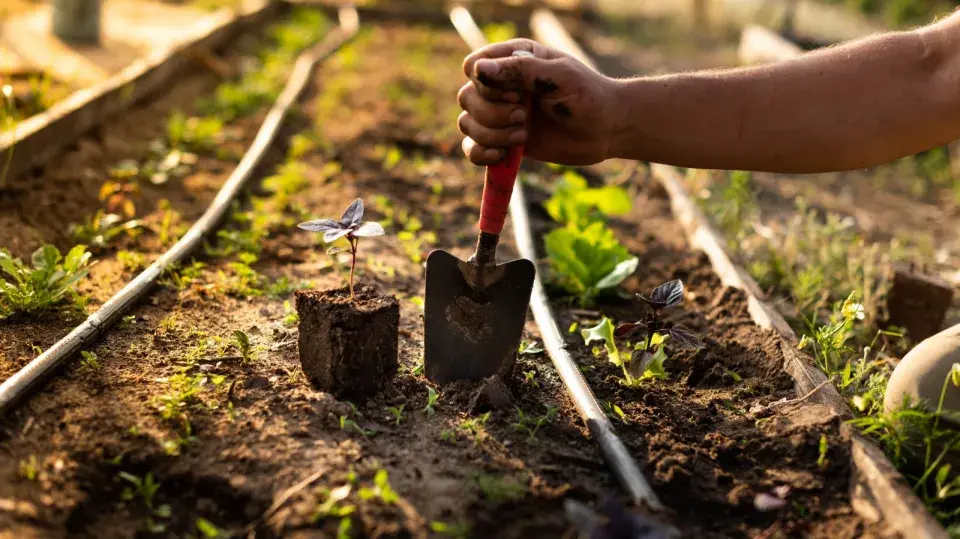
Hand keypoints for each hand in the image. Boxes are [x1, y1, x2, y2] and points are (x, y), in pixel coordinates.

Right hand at [458, 39, 621, 165]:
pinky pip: (472, 148)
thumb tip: (478, 70)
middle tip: (525, 117)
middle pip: (467, 97)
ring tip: (524, 136)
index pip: (474, 66)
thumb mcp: (558, 77)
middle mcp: (502, 86)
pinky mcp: (503, 141)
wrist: (606, 129)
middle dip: (492, 113)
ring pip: (467, 123)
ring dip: (491, 134)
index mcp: (513, 60)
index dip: (486, 84)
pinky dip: (480, 154)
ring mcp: (501, 114)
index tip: (517, 94)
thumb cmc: (588, 95)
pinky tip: (502, 155)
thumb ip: (519, 71)